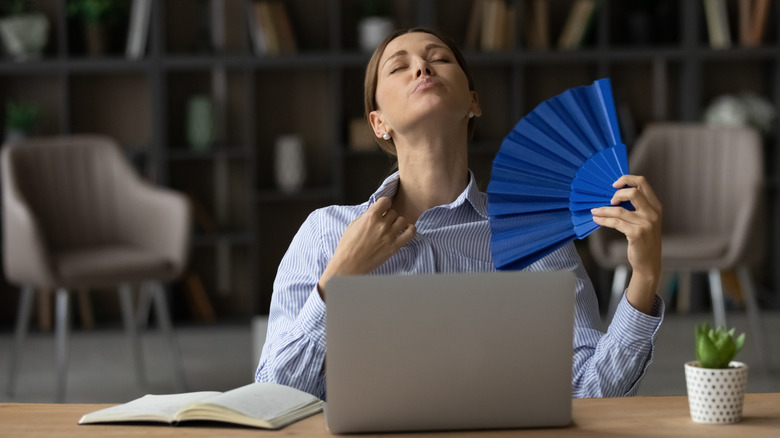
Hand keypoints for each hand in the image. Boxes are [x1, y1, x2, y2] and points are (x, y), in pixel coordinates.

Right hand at [318, 197, 415, 298]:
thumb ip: (366, 215)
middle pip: (393, 212)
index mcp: (370, 217)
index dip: (384, 204)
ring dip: (398, 223)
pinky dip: (410, 230)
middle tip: (384, 222)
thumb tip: (375, 208)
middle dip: (389, 216)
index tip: (383, 208)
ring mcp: (389, 235)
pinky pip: (410, 233)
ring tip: (393, 228)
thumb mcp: (353, 225)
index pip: (386, 201)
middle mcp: (381, 224)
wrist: (349, 265)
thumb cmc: (347, 247)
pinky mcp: (395, 246)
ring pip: (402, 220)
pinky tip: (406, 231)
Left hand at [591, 175, 661, 313]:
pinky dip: (604, 219)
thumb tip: (614, 194)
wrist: (649, 262)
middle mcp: (653, 213)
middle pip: (633, 192)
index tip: (614, 184)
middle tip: (609, 201)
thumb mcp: (645, 220)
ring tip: (594, 211)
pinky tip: (597, 219)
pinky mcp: (637, 233)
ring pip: (619, 209)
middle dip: (617, 194)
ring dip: (603, 210)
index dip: (627, 179)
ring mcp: (646, 223)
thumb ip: (637, 207)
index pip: (643, 182)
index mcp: (656, 206)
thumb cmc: (644, 240)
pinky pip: (615, 222)